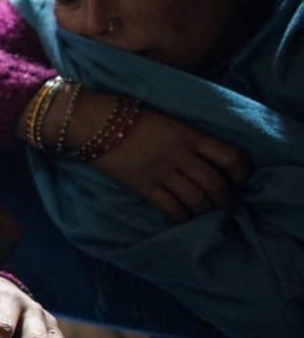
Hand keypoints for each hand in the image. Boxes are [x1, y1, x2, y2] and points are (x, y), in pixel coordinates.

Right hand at [83, 94, 249, 220]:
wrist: (97, 125)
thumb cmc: (133, 118)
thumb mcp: (171, 121)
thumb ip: (190, 138)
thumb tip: (209, 158)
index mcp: (190, 135)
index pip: (229, 156)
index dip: (241, 171)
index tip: (241, 179)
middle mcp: (181, 155)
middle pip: (214, 184)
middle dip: (225, 199)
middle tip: (226, 204)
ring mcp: (162, 172)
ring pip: (196, 199)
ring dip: (206, 211)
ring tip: (207, 214)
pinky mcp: (144, 186)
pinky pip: (170, 208)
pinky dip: (181, 218)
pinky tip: (183, 219)